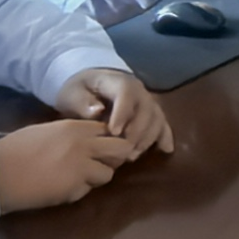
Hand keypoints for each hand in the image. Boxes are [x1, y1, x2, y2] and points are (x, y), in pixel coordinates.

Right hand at [0, 118, 140, 211]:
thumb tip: (84, 141)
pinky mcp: (75, 187)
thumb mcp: (45, 132)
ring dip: (98, 177)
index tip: (99, 149)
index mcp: (74, 126)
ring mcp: (82, 165)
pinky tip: (64, 189)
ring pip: (110, 172)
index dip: (106, 140)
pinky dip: (81, 191)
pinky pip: (90, 189)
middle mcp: (83, 143)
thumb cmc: (13, 150)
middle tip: (100, 165)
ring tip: (78, 180)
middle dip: (115, 158)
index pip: (107, 129)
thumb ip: (68, 134)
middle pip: (121, 148)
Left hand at [54, 68, 175, 155]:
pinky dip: (165, 136)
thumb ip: (82, 102)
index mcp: (118, 81)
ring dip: (148, 138)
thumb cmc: (78, 91)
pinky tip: (166, 150)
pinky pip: (162, 123)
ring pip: (157, 118)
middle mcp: (138, 90)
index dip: (123, 113)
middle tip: (122, 151)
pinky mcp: (150, 114)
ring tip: (131, 156)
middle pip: (147, 108)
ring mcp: (147, 102)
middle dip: (137, 131)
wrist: (87, 87)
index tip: (113, 132)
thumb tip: (97, 111)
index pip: (126, 93)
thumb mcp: (72, 93)